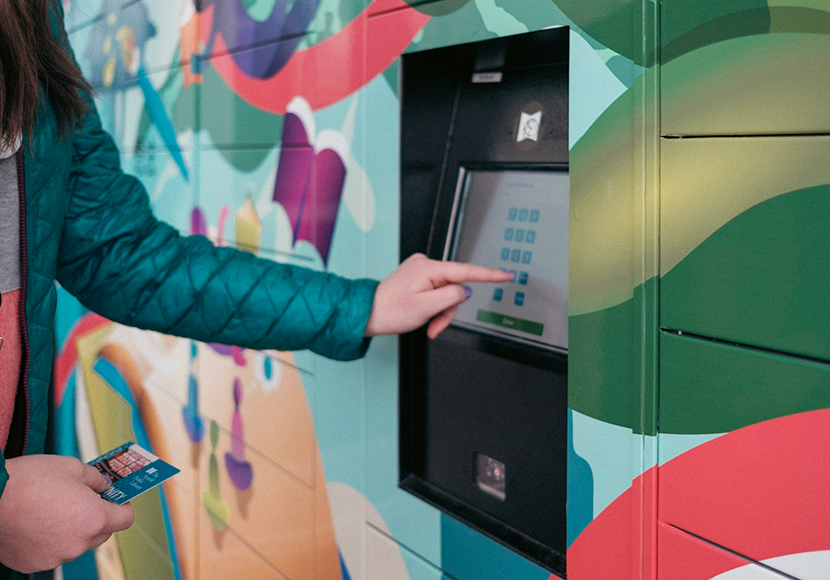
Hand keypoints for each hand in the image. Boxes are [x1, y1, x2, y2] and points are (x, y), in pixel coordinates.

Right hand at [0, 455, 134, 572]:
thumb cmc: (28, 481)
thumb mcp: (71, 467)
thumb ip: (95, 478)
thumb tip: (104, 485)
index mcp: (94, 518)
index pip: (125, 519)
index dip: (123, 506)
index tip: (116, 498)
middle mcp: (78, 543)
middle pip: (102, 533)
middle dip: (98, 517)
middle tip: (84, 500)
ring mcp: (56, 556)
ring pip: (76, 543)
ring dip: (72, 529)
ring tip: (53, 509)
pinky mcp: (34, 563)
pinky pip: (52, 551)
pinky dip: (50, 540)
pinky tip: (36, 523)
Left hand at [366, 253, 511, 338]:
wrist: (368, 313)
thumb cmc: (390, 311)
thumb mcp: (426, 308)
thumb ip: (452, 296)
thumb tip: (466, 290)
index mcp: (428, 268)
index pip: (467, 271)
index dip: (490, 275)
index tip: (507, 274)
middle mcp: (425, 263)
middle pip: (455, 287)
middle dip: (449, 309)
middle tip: (435, 326)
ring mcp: (421, 269)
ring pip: (447, 292)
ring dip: (441, 311)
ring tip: (428, 324)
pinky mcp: (419, 276)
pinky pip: (437, 291)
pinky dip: (434, 306)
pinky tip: (424, 315)